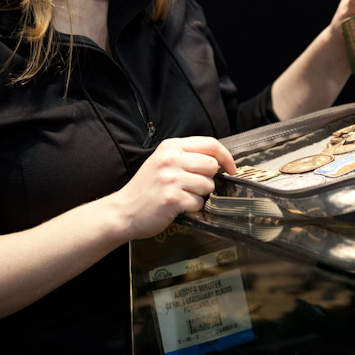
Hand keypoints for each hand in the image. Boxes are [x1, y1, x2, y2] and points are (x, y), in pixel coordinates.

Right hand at [113, 136, 235, 239]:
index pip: (210, 144)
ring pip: (208, 185)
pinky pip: (199, 202)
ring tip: (182, 196)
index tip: (232, 168)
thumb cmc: (146, 188)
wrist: (123, 211)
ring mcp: (171, 179)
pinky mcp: (172, 198)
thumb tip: (218, 161)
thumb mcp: (162, 162)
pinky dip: (192, 208)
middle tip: (193, 187)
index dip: (226, 156)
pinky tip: (177, 207)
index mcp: (170, 147)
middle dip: (208, 179)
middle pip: (212, 165)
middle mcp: (171, 159)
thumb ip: (186, 156)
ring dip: (200, 195)